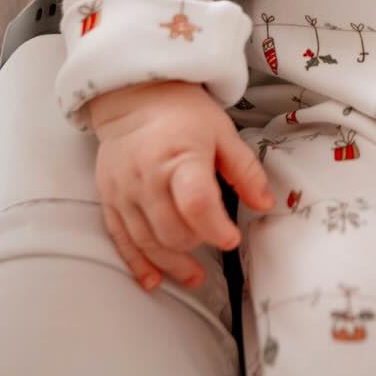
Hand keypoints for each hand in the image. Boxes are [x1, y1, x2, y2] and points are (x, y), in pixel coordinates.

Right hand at [88, 79, 272, 290]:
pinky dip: (137, 263)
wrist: (135, 95)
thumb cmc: (183, 112)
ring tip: (194, 276)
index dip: (215, 228)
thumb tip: (265, 204)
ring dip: (172, 264)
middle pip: (171, 230)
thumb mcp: (223, 132)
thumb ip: (245, 170)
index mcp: (180, 156)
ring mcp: (125, 191)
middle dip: (197, 244)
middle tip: (215, 241)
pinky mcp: (110, 199)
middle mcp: (147, 178)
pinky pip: (122, 240)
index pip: (195, 204)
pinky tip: (153, 280)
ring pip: (147, 242)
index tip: (232, 238)